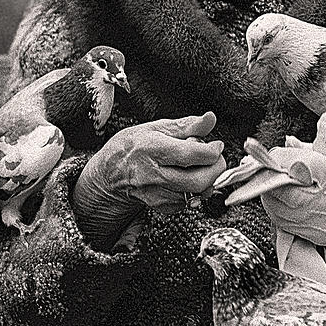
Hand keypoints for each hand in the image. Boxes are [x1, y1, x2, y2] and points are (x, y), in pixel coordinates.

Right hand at [73, 112, 225, 250]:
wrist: (109, 174)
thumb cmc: (132, 147)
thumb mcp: (157, 128)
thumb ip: (187, 125)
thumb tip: (210, 118)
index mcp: (153, 149)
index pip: (192, 154)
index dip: (212, 150)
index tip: (216, 145)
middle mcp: (154, 174)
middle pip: (199, 181)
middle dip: (216, 170)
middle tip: (215, 159)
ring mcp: (157, 194)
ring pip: (196, 194)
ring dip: (207, 181)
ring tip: (200, 167)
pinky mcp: (160, 207)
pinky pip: (188, 202)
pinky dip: (195, 191)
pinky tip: (187, 179)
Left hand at [260, 146, 325, 284]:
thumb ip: (311, 151)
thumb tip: (289, 143)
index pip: (288, 161)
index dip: (278, 156)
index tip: (275, 153)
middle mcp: (317, 199)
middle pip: (274, 185)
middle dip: (270, 173)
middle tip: (272, 166)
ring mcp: (311, 221)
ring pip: (273, 204)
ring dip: (271, 191)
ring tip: (278, 182)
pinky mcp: (309, 235)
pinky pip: (280, 220)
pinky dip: (277, 207)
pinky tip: (285, 199)